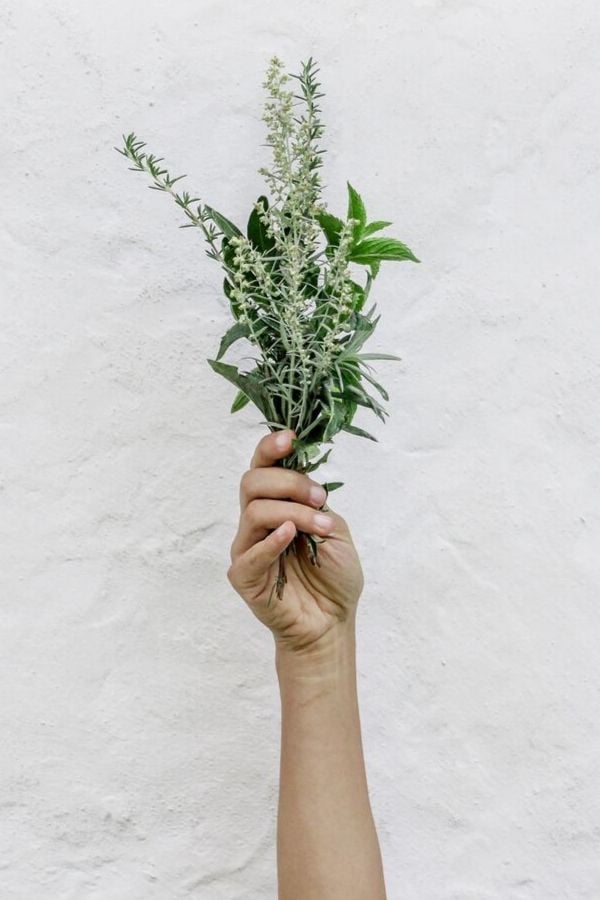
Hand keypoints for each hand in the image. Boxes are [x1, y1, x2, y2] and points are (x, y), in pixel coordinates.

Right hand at [227, 429, 363, 654]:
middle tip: (319, 498)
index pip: (262, 468)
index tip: (290, 438)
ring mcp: (247, 548)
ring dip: (293, 513)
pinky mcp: (243, 576)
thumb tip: (304, 482)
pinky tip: (290, 536)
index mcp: (277, 505)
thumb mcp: (334, 529)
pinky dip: (271, 541)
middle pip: (252, 482)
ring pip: (255, 511)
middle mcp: (257, 522)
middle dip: (289, 482)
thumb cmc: (333, 577)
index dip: (270, 448)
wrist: (332, 622)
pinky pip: (250, 552)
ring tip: (321, 527)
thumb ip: (315, 504)